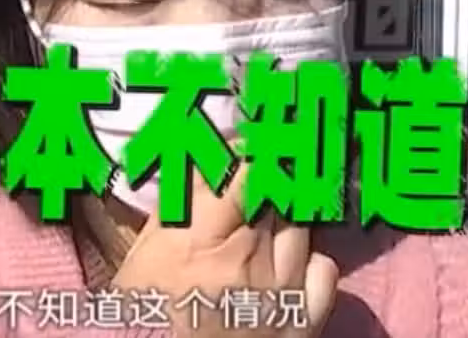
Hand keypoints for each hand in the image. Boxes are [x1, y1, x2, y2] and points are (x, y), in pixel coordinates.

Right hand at [111, 165, 338, 336]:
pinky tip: (288, 264)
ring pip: (300, 223)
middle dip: (269, 177)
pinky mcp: (304, 319)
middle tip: (259, 175)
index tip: (247, 147)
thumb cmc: (148, 320)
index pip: (247, 171)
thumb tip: (202, 163)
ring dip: (284, 217)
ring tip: (264, 227)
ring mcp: (280, 289)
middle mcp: (247, 259)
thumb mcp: (143, 257)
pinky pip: (324, 266)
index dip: (252, 151)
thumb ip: (175, 208)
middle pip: (278, 191)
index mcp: (200, 241)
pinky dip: (309, 260)